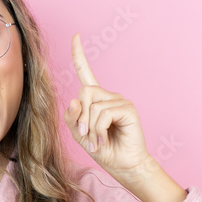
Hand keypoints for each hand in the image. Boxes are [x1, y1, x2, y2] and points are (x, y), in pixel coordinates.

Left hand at [64, 33, 152, 183]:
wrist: (123, 165)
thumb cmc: (103, 149)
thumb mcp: (80, 134)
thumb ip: (73, 118)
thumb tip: (74, 101)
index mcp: (96, 100)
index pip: (86, 73)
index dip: (79, 55)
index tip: (76, 36)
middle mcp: (108, 96)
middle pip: (84, 92)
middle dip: (81, 116)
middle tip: (85, 135)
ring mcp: (120, 101)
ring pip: (93, 105)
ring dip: (90, 127)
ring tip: (98, 141)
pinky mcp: (128, 109)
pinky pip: (104, 113)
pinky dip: (99, 129)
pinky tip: (104, 139)